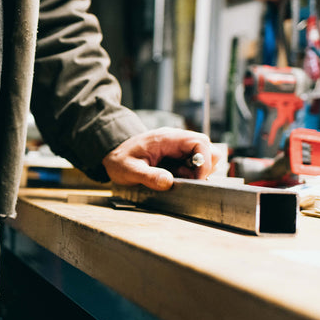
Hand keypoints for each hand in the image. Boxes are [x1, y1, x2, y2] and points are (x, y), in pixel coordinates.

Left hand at [102, 128, 218, 190]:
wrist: (112, 154)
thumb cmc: (119, 159)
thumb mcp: (129, 170)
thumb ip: (148, 176)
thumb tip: (168, 182)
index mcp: (167, 138)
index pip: (200, 142)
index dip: (204, 161)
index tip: (197, 179)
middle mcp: (176, 140)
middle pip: (207, 148)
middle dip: (204, 167)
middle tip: (188, 181)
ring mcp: (177, 147)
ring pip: (203, 156)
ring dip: (198, 171)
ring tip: (179, 180)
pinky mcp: (177, 156)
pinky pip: (193, 163)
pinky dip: (191, 173)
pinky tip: (177, 179)